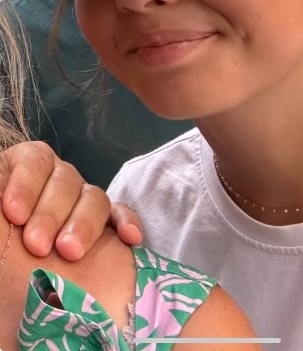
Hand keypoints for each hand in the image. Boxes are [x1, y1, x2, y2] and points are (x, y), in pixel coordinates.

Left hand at [0, 142, 142, 259]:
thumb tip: (2, 188)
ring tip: (70, 252)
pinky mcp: (105, 231)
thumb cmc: (0, 259)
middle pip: (66, 178)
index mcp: (20, 175)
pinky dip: (126, 223)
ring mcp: (80, 206)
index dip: (26, 183)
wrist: (12, 302)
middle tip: (37, 246)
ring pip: (95, 198)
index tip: (14, 214)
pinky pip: (120, 216)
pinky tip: (129, 238)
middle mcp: (52, 185)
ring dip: (84, 224)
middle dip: (51, 213)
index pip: (34, 159)